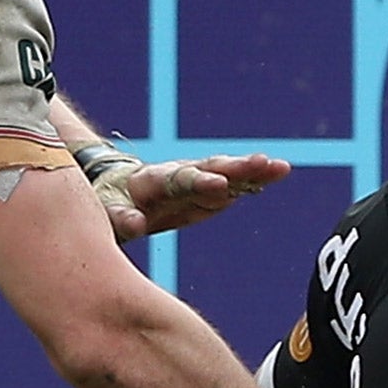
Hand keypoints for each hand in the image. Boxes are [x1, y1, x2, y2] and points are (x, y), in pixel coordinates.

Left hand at [97, 152, 291, 241]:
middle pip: (211, 169)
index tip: (220, 184)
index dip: (200, 182)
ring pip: (227, 173)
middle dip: (237, 168)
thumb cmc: (107, 202)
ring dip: (253, 171)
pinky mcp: (207, 192)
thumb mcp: (106, 211)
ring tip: (281, 167)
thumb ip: (120, 217)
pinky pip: (233, 185)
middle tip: (263, 163)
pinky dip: (252, 181)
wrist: (116, 190)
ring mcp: (196, 181)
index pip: (181, 179)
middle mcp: (180, 174)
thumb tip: (136, 224)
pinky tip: (275, 176)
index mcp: (154, 180)